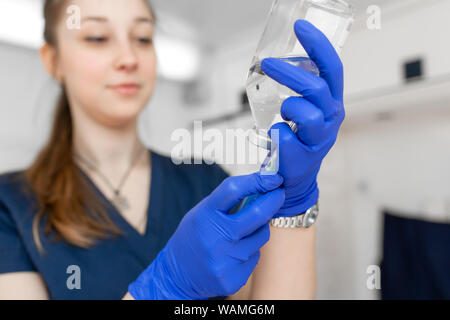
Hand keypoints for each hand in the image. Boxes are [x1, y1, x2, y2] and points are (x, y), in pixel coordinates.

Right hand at [128, 173, 284, 299]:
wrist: (177, 275)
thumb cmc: (194, 237)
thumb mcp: (203, 213)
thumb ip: (228, 202)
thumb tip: (262, 187)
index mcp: (205, 215)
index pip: (233, 190)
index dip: (257, 180)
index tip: (273, 177)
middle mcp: (215, 237)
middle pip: (257, 214)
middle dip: (274, 200)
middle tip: (279, 193)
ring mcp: (225, 259)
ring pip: (261, 236)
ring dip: (258, 229)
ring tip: (241, 233)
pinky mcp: (232, 278)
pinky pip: (255, 256)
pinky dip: (250, 251)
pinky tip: (233, 254)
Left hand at [261, 19, 345, 216]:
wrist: (296, 176)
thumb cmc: (299, 137)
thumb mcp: (307, 108)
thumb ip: (302, 87)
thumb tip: (278, 58)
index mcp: (332, 101)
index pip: (332, 68)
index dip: (318, 46)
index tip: (300, 26)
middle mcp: (331, 118)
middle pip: (316, 88)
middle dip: (289, 73)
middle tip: (267, 64)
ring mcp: (320, 138)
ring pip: (304, 113)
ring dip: (288, 109)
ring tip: (284, 115)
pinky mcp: (304, 156)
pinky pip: (284, 136)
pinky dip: (276, 134)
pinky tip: (278, 139)